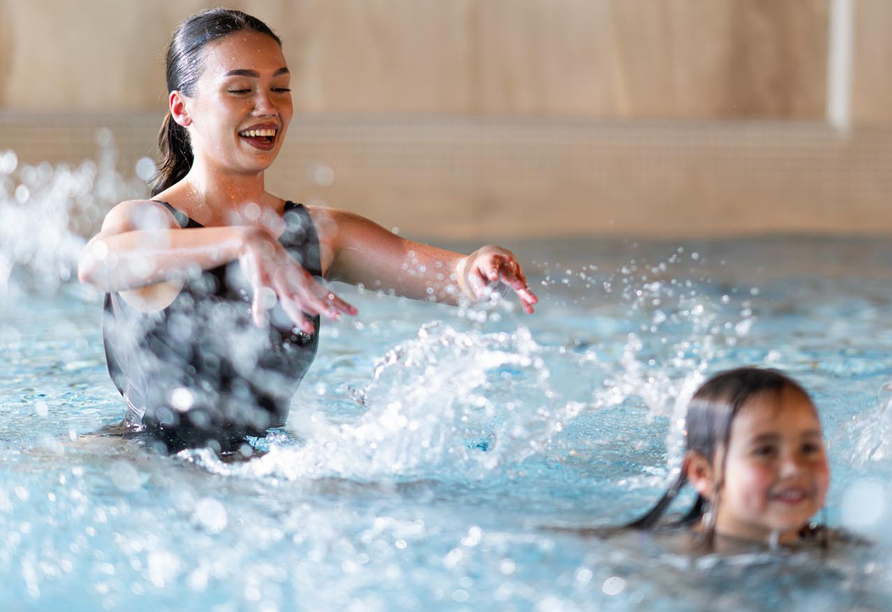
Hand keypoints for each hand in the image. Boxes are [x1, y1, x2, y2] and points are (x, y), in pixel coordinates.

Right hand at [239, 227, 356, 332]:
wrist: (257, 238)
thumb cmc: (277, 262)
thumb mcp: (295, 276)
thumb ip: (304, 294)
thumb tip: (316, 310)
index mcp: (303, 280)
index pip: (325, 294)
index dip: (339, 303)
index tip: (355, 312)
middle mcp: (294, 281)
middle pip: (312, 297)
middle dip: (324, 308)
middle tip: (337, 318)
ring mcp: (278, 281)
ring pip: (290, 300)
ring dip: (299, 315)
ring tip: (309, 329)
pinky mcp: (261, 279)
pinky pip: (260, 296)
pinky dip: (260, 309)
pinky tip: (259, 321)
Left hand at [457, 245, 537, 313]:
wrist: (491, 254)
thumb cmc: (480, 267)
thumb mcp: (474, 274)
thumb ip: (478, 284)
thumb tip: (481, 296)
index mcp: (490, 260)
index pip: (491, 265)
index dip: (492, 271)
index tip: (493, 277)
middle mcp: (505, 262)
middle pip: (509, 275)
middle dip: (515, 282)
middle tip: (519, 288)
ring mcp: (514, 268)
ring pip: (520, 282)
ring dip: (526, 292)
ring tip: (533, 301)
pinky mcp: (519, 275)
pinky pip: (523, 288)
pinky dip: (525, 299)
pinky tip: (529, 309)